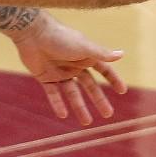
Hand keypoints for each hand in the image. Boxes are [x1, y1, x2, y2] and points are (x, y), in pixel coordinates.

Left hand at [11, 15, 127, 125]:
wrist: (33, 33)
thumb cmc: (61, 37)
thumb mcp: (83, 47)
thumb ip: (101, 53)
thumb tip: (122, 54)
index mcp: (86, 56)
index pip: (103, 69)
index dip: (113, 79)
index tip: (122, 91)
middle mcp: (75, 65)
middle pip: (90, 86)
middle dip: (98, 100)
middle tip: (108, 114)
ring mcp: (60, 72)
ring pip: (72, 93)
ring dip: (79, 107)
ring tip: (86, 123)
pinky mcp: (45, 77)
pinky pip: (53, 93)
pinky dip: (58, 103)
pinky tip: (63, 115)